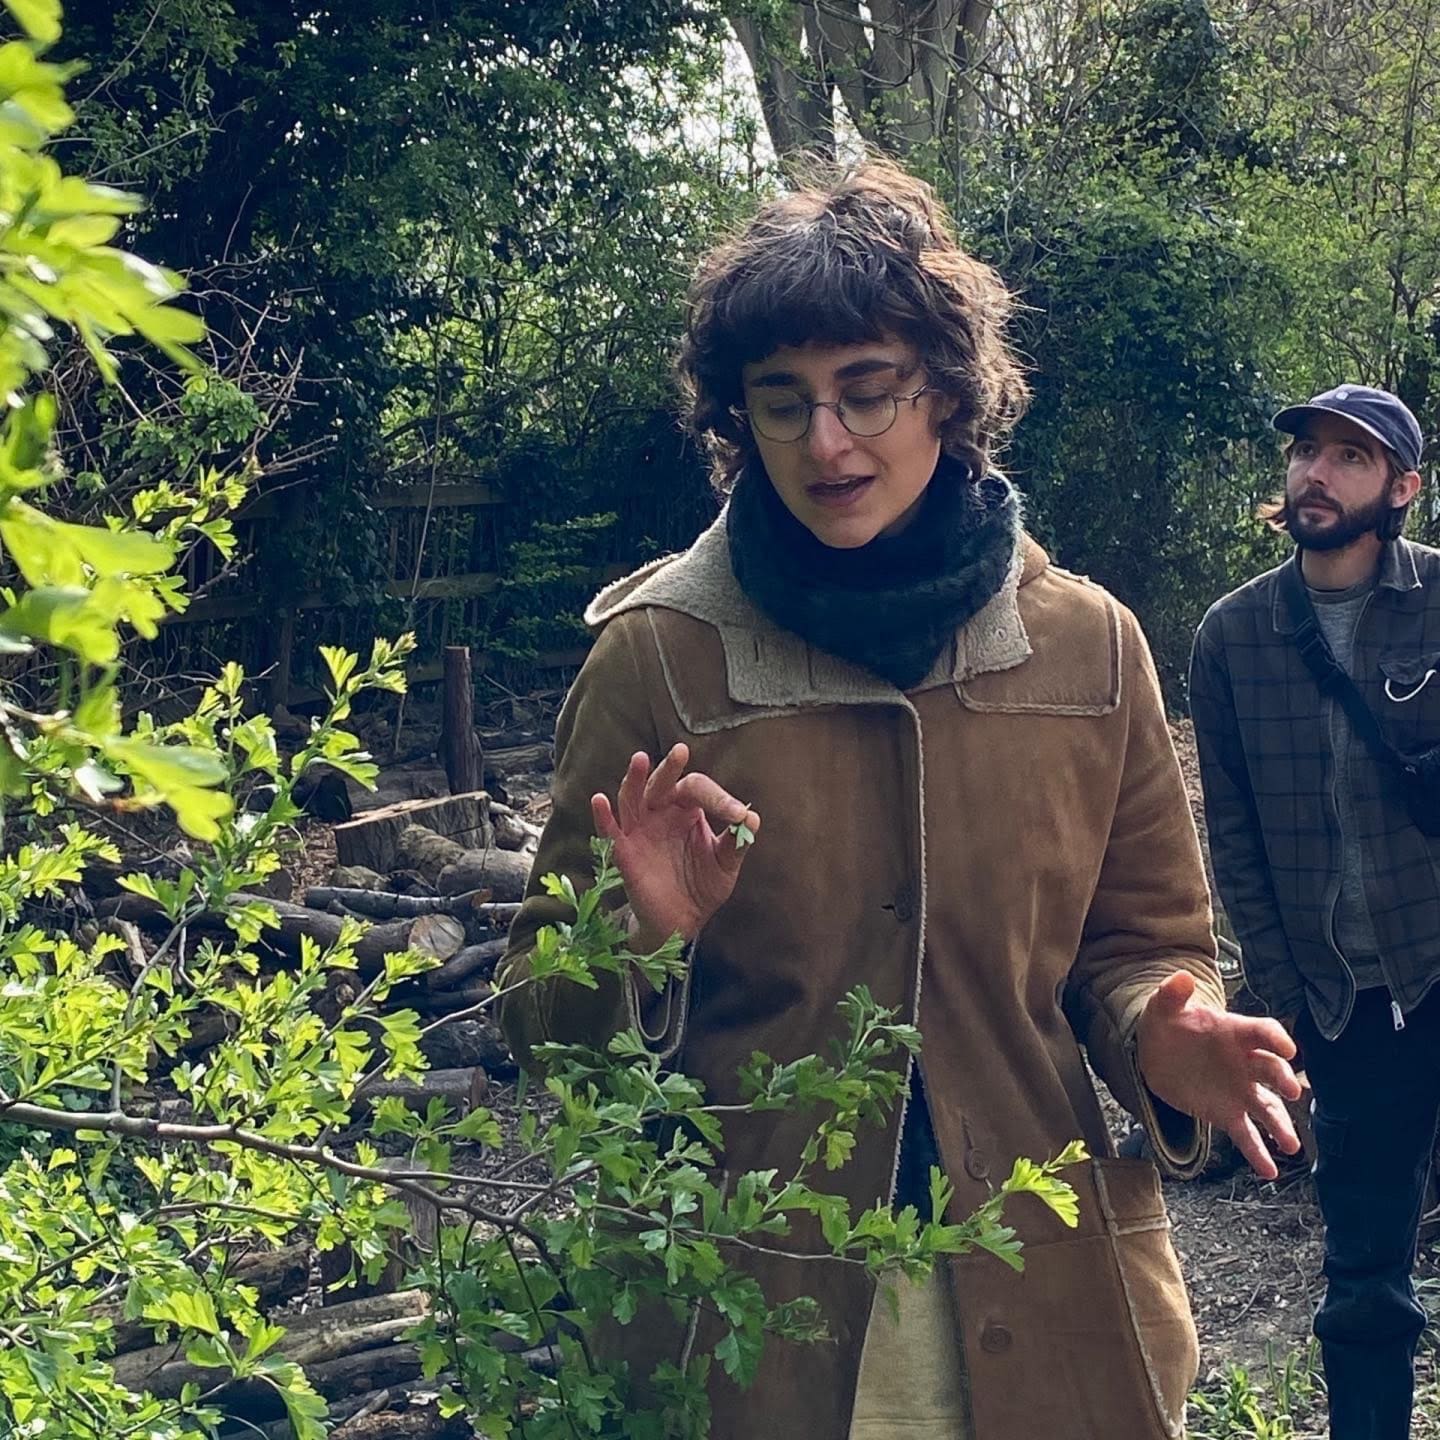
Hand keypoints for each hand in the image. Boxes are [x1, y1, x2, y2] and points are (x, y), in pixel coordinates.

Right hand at [591, 743, 759, 949]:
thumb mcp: (725, 864)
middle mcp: (661, 814)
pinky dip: (603, 816)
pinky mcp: (623, 853)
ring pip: (632, 798)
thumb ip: (736, 842)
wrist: (683, 921)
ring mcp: (640, 831)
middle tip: (681, 751)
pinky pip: (609, 831)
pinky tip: (599, 799)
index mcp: (687, 810)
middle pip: (662, 783)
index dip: (719, 799)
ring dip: (635, 779)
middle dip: (670, 768)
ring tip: (640, 759)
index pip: (698, 790)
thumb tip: (752, 817)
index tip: (737, 815)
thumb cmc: (703, 885)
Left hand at [1136, 971, 1302, 1180]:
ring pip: (1267, 1108)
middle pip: (1271, 1071)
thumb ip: (1172, 994)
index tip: (1288, 1050)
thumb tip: (1181, 977)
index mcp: (1235, 1032)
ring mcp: (1240, 1090)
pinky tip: (1270, 1172)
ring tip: (1292, 1146)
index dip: (1277, 1039)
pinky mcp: (1227, 1113)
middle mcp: (1245, 1063)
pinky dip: (1258, 1153)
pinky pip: (1247, 1135)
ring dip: (1281, 1126)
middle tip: (1293, 1091)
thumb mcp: (1163, 1006)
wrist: (1157, 1053)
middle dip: (1284, 1080)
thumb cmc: (1168, 1024)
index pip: (1263, 1032)